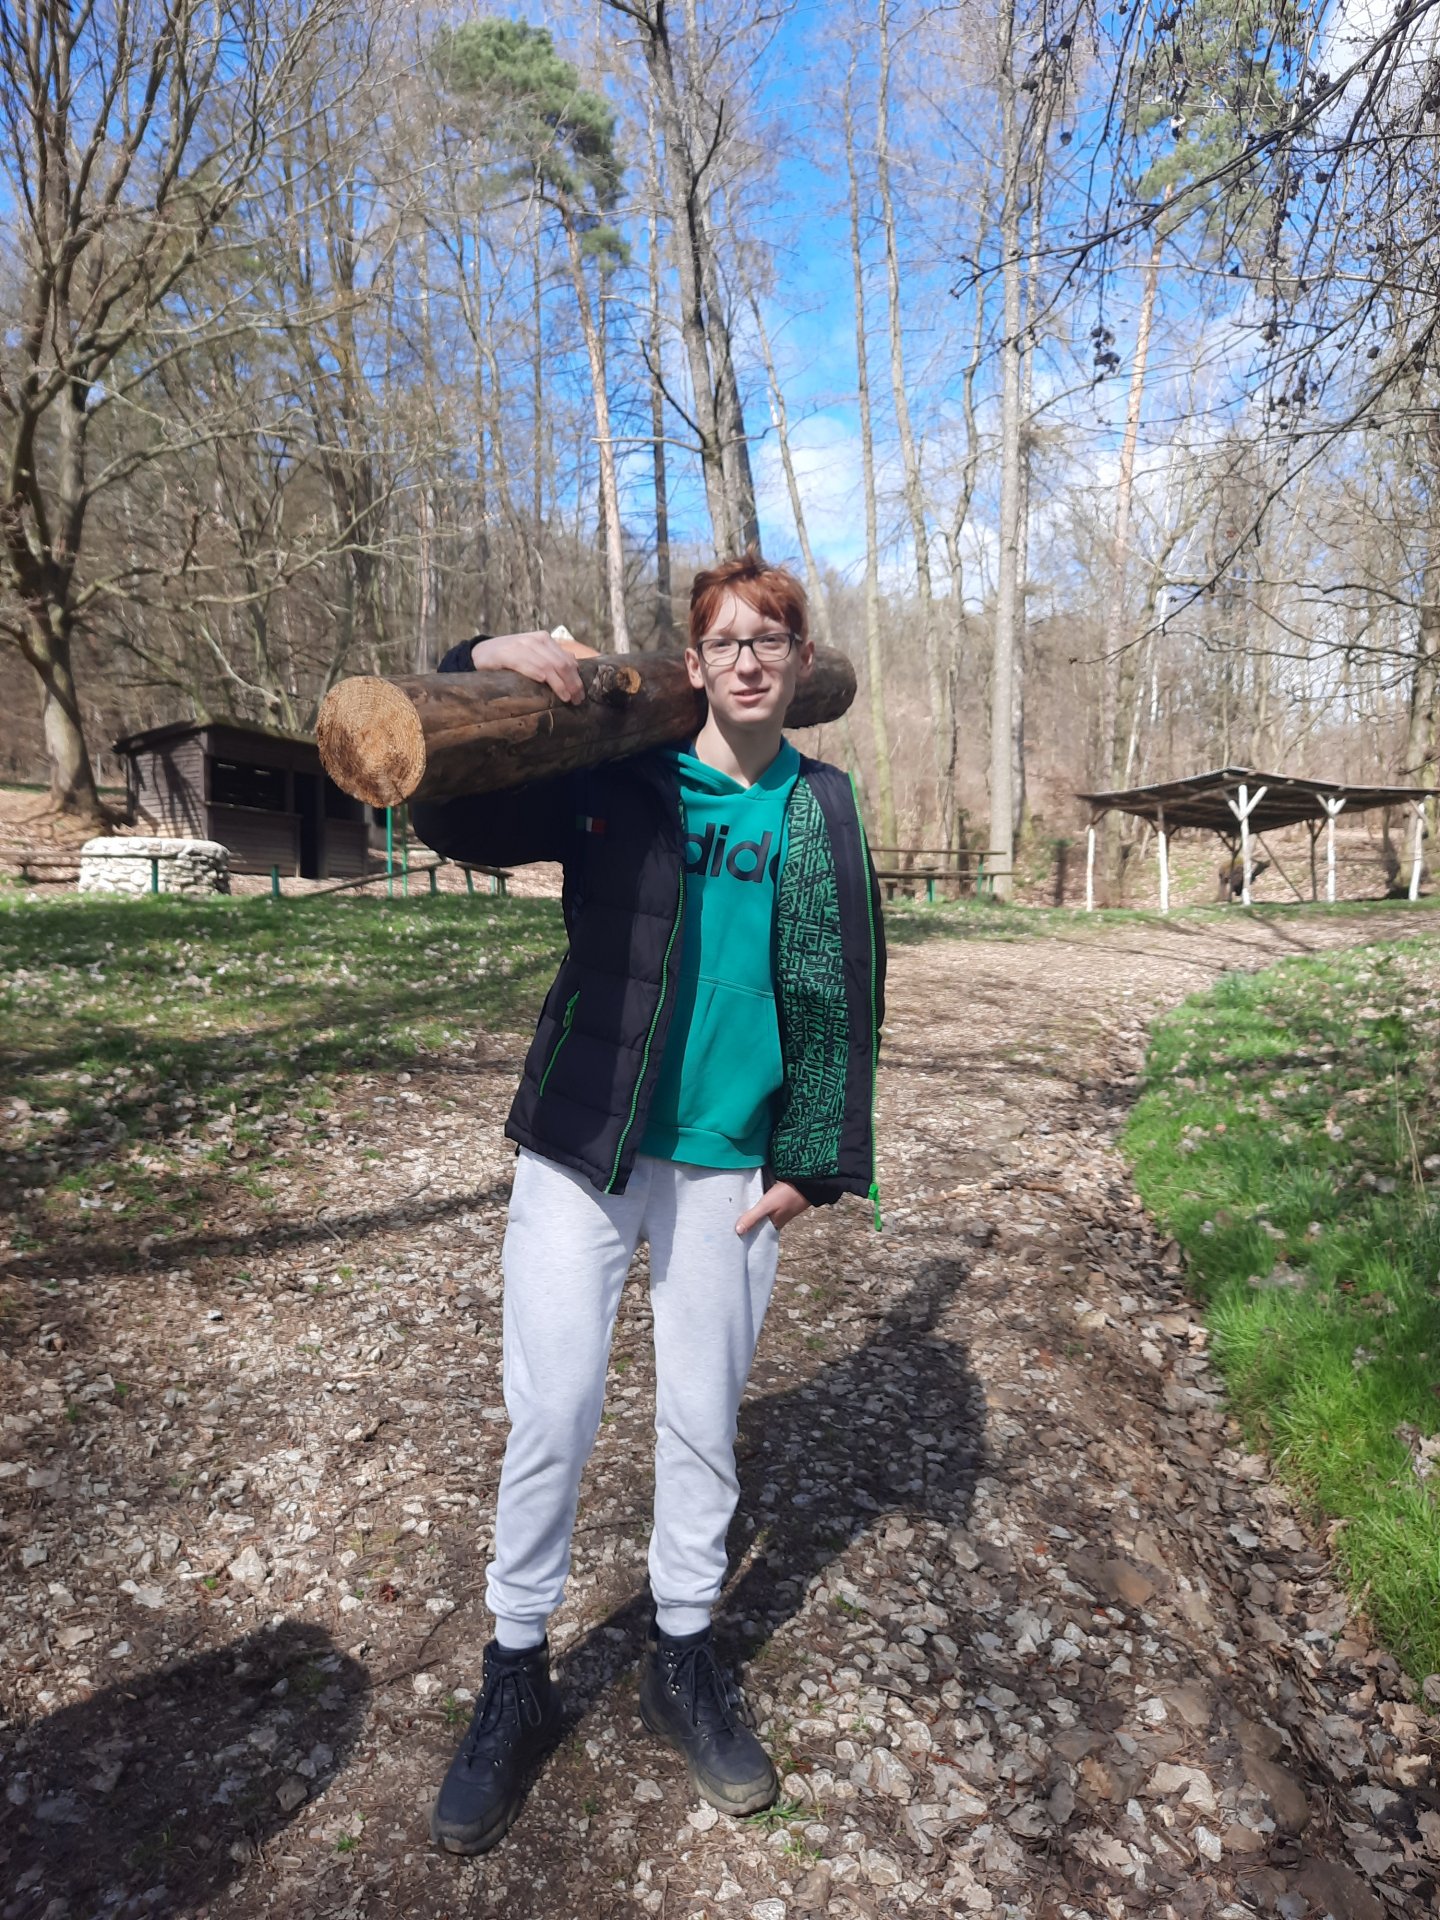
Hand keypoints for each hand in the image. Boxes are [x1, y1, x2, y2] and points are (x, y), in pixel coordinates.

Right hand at [470, 631, 594, 704]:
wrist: (480, 652)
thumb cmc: (509, 657)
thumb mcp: (533, 654)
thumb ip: (551, 657)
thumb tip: (573, 664)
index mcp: (544, 639)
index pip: (567, 659)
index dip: (577, 678)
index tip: (581, 695)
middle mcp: (535, 640)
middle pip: (562, 664)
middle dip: (573, 684)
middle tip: (577, 700)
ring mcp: (522, 646)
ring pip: (549, 666)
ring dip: (561, 685)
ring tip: (567, 699)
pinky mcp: (508, 655)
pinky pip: (529, 666)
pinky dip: (541, 677)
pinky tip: (548, 687)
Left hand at [735, 1180, 811, 1235]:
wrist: (805, 1182)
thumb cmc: (787, 1195)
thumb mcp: (767, 1206)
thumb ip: (753, 1217)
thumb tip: (738, 1231)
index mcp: (772, 1226)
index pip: (754, 1234)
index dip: (743, 1234)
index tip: (729, 1234)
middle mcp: (773, 1220)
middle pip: (755, 1223)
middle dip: (743, 1222)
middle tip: (726, 1221)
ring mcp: (775, 1210)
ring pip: (758, 1214)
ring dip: (748, 1211)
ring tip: (732, 1210)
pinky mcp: (775, 1200)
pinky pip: (761, 1205)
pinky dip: (754, 1203)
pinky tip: (747, 1199)